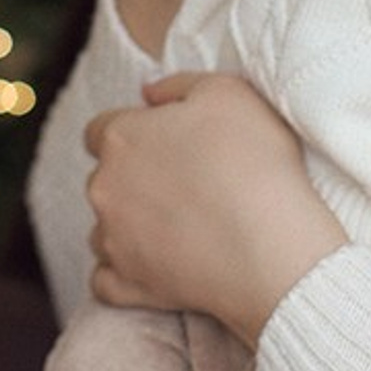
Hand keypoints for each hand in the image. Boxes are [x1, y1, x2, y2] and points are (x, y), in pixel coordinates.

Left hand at [84, 74, 347, 348]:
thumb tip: (149, 93)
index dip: (132, 133)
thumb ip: (178, 85)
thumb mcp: (227, 92)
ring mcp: (113, 240)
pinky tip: (156, 268)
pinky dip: (125, 276)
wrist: (269, 246)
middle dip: (133, 180)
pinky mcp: (129, 285)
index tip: (165, 144)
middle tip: (185, 185)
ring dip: (128, 228)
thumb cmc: (253, 161)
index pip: (100, 129)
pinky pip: (106, 282)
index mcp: (121, 137)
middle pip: (105, 179)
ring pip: (104, 230)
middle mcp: (104, 187)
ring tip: (178, 229)